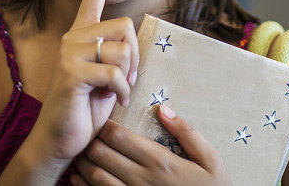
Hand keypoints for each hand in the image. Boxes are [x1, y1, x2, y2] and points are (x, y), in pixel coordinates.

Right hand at [28, 0, 139, 167]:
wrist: (60, 138)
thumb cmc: (86, 107)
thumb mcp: (107, 75)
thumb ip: (117, 53)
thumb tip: (133, 41)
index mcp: (82, 34)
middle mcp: (74, 37)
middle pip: (125, 25)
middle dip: (135, 54)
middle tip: (126, 78)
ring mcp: (70, 53)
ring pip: (122, 49)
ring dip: (128, 75)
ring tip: (115, 91)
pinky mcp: (72, 72)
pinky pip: (114, 72)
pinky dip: (121, 90)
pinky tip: (112, 101)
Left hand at [71, 106, 231, 185]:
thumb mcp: (210, 159)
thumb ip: (187, 132)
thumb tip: (164, 109)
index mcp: (161, 162)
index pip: (121, 138)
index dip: (105, 126)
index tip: (102, 119)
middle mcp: (144, 179)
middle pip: (103, 155)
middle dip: (91, 141)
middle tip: (88, 133)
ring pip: (97, 177)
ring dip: (84, 163)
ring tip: (82, 153)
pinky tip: (78, 179)